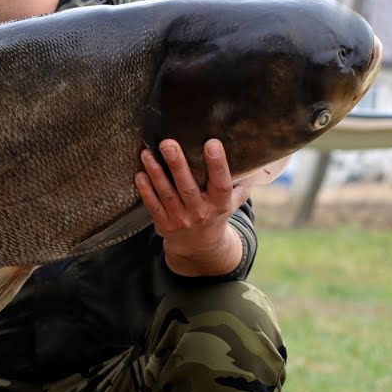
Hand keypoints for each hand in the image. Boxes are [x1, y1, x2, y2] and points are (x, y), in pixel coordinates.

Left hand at [135, 139, 247, 276]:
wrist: (200, 248)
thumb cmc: (216, 214)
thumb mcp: (232, 202)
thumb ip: (239, 184)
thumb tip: (252, 159)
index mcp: (220, 204)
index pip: (221, 183)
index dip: (217, 164)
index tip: (212, 143)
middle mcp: (200, 212)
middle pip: (187, 186)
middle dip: (177, 164)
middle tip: (167, 143)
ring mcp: (181, 219)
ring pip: (167, 194)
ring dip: (156, 172)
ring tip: (147, 153)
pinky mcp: (164, 224)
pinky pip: (153, 205)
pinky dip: (145, 190)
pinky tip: (139, 174)